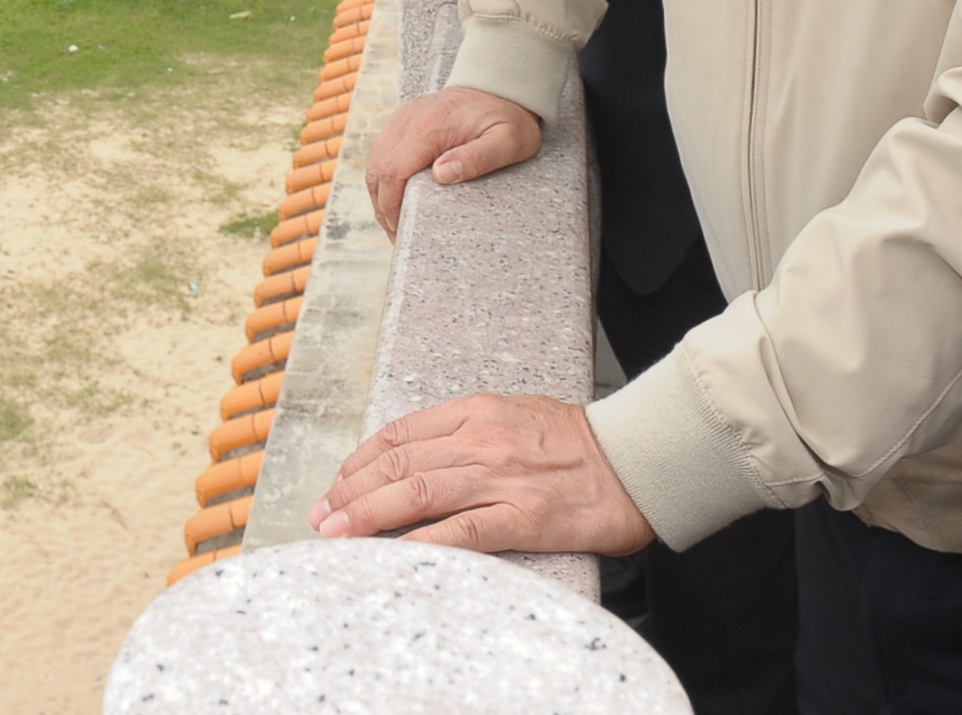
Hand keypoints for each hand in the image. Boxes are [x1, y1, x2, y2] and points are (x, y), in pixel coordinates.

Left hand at [309, 393, 654, 555]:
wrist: (638, 458)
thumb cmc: (577, 441)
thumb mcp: (512, 412)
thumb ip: (465, 429)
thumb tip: (413, 454)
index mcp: (476, 411)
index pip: (399, 434)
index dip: (359, 461)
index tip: (336, 485)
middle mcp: (481, 440)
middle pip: (398, 464)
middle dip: (350, 492)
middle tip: (322, 516)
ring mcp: (502, 478)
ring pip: (417, 493)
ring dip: (368, 515)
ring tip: (338, 534)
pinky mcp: (525, 517)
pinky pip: (462, 531)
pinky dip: (422, 541)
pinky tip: (394, 551)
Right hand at [365, 88, 543, 233]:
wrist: (502, 84)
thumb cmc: (508, 117)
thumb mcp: (507, 142)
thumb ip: (477, 159)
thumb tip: (440, 175)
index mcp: (429, 128)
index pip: (393, 171)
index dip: (390, 207)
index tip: (400, 232)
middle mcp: (408, 120)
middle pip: (377, 170)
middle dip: (382, 207)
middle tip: (398, 236)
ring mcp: (403, 118)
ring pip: (376, 162)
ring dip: (380, 194)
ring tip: (397, 221)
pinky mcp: (405, 120)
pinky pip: (384, 152)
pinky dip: (385, 178)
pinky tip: (399, 196)